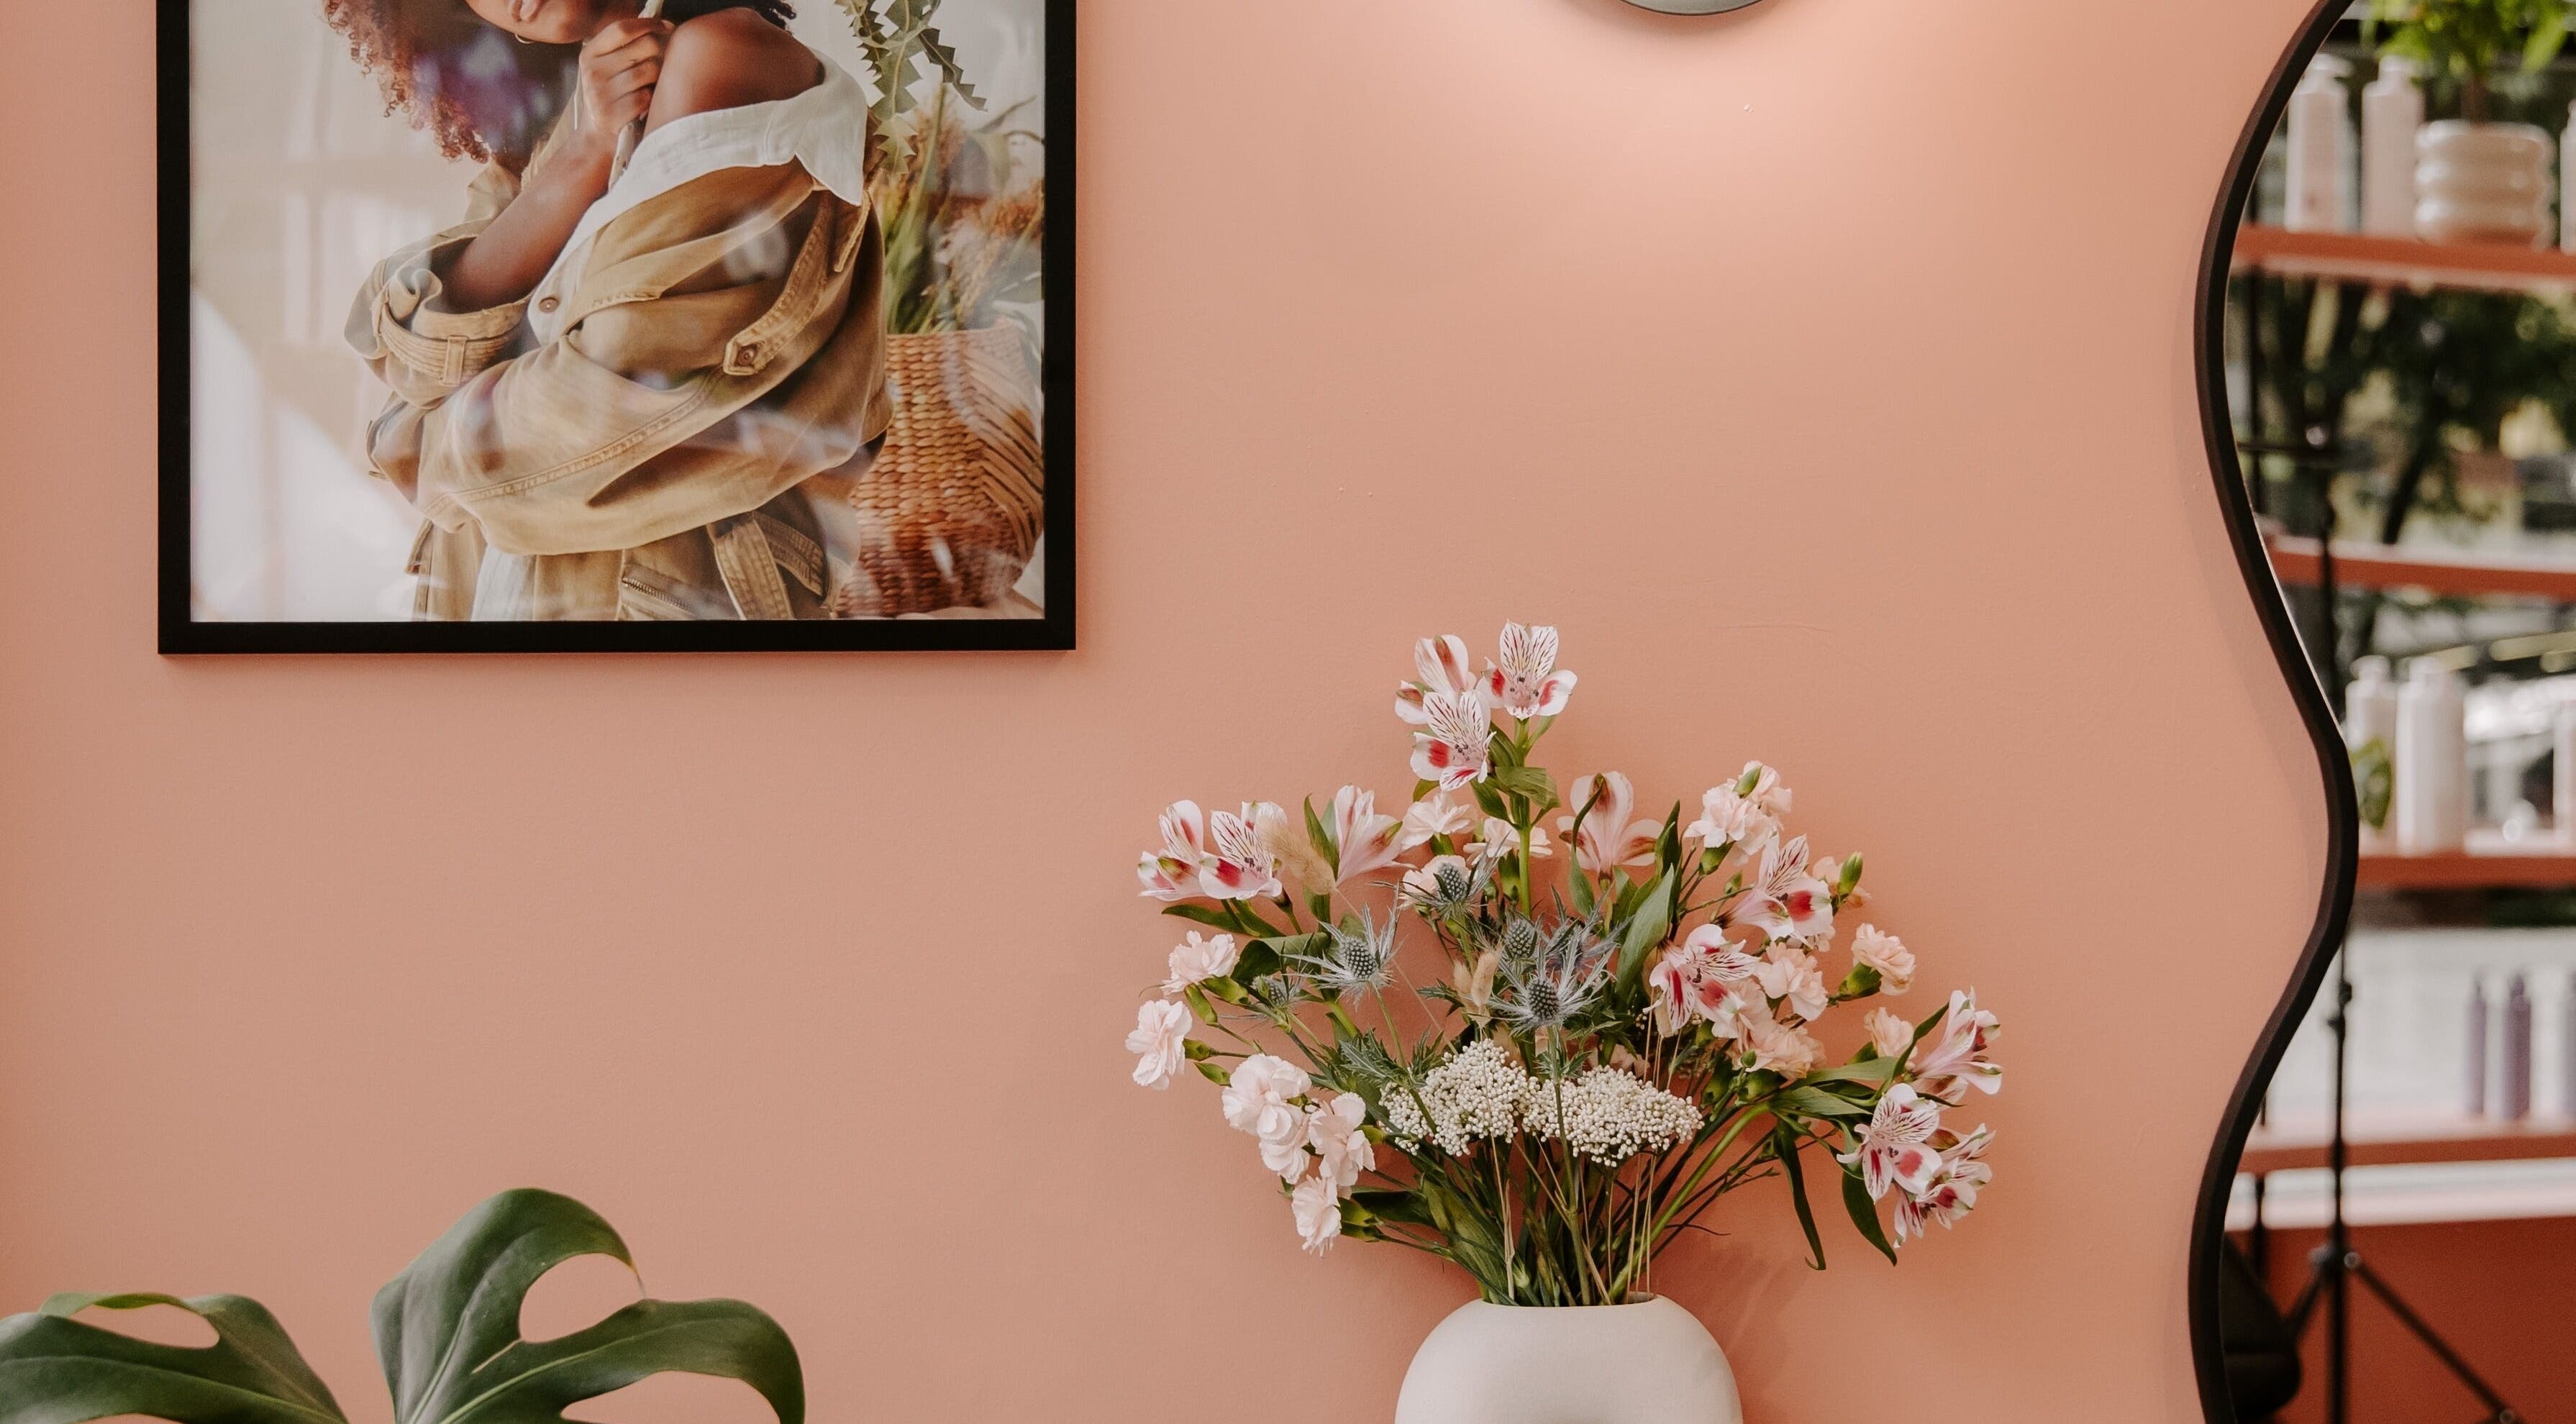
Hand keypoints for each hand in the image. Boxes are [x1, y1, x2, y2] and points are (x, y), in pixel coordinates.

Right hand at [573, 16, 671, 156]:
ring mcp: (600, 93)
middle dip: (657, 54)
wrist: (597, 136)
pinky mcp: (612, 114)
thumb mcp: (607, 67)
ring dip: (655, 80)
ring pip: (650, 71)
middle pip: (645, 46)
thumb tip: (662, 24)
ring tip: (643, 89)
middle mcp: (592, 71)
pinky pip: (647, 97)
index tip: (667, 27)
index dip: (650, 24)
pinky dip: (650, 101)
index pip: (623, 28)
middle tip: (653, 67)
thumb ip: (626, 46)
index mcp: (589, 53)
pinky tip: (641, 106)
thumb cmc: (612, 95)